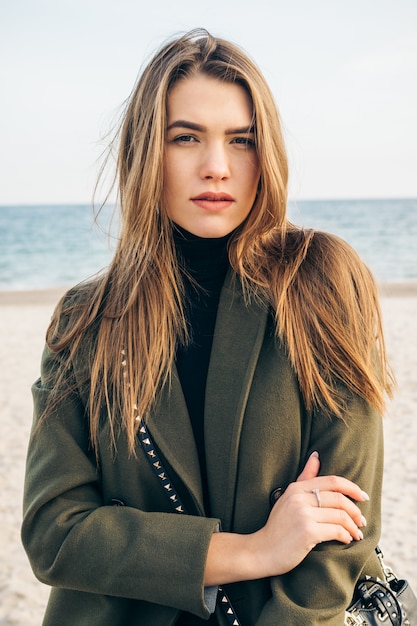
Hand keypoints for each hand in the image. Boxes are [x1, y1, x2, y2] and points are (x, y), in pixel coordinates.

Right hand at [248, 451, 368, 577]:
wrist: (262, 551)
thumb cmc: (278, 526)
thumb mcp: (289, 497)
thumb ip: (305, 477)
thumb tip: (316, 455)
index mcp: (296, 488)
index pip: (332, 481)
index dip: (352, 488)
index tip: (362, 496)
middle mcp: (299, 498)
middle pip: (339, 499)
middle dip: (356, 510)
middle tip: (362, 521)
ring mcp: (303, 515)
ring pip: (340, 515)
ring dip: (353, 526)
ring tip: (357, 533)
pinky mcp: (308, 532)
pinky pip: (336, 531)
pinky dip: (346, 535)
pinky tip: (347, 539)